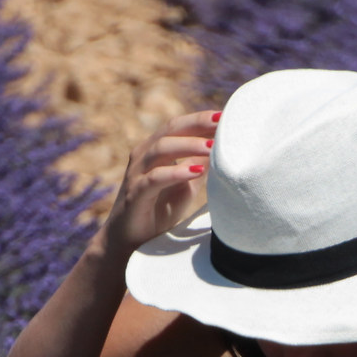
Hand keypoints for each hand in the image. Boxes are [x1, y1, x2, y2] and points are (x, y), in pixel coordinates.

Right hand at [95, 109, 219, 258]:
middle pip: (171, 129)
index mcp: (156, 149)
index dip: (202, 119)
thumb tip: (226, 150)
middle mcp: (144, 155)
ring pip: (161, 149)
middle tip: (222, 122)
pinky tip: (195, 172)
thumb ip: (200, 165)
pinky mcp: (135, 194)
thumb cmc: (159, 209)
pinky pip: (154, 178)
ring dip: (188, 145)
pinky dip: (175, 173)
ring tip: (212, 148)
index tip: (227, 115)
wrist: (130, 241)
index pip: (180, 126)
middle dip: (198, 123)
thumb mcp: (186, 184)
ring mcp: (137, 173)